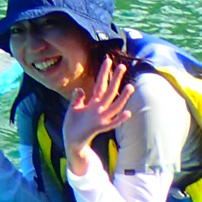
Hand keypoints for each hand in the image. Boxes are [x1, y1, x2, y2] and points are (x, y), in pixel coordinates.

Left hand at [60, 53, 134, 178]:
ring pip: (115, 106)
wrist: (71, 141)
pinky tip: (128, 113)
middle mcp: (99, 109)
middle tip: (122, 66)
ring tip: (130, 86)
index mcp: (93, 103)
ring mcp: (101, 118)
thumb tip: (79, 89)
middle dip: (115, 79)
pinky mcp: (99, 128)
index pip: (100, 84)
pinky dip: (120, 119)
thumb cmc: (72, 124)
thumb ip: (77, 99)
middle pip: (109, 91)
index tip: (107, 60)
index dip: (103, 73)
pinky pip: (112, 123)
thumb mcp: (73, 109)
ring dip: (123, 97)